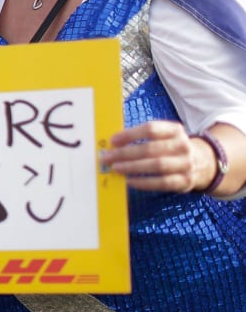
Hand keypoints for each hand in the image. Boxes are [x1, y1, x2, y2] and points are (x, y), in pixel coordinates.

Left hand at [100, 120, 216, 192]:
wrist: (204, 163)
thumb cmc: (172, 148)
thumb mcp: (165, 136)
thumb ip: (143, 137)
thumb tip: (114, 143)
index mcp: (175, 130)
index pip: (151, 129)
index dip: (130, 134)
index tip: (113, 141)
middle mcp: (183, 146)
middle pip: (151, 148)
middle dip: (126, 153)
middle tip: (107, 157)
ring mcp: (186, 164)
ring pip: (157, 165)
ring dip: (133, 167)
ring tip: (116, 168)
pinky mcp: (185, 182)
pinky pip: (162, 183)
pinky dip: (144, 183)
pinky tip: (130, 181)